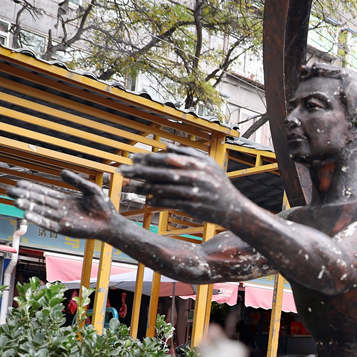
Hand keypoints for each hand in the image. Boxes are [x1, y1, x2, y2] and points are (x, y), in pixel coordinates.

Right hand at [8, 171, 117, 238]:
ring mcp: (62, 220)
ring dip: (28, 207)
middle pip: (39, 202)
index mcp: (65, 201)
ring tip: (15, 201)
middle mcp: (61, 210)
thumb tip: (61, 171)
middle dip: (25, 196)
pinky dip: (38, 219)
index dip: (32, 188)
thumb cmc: (103, 207)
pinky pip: (48, 224)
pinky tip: (27, 215)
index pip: (45, 193)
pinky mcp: (65, 229)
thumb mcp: (90, 189)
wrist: (112, 224)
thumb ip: (77, 181)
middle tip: (10, 191)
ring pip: (41, 212)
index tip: (19, 183)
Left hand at [120, 145, 243, 226]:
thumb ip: (189, 154)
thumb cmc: (220, 185)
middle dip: (139, 171)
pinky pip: (169, 203)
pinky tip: (146, 200)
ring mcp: (194, 193)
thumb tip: (167, 147)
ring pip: (162, 189)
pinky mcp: (192, 207)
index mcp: (197, 164)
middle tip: (122, 170)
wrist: (234, 209)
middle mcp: (195, 177)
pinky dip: (157, 201)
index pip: (167, 158)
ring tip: (128, 187)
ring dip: (143, 188)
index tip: (133, 158)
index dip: (149, 158)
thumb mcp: (210, 165)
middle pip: (161, 173)